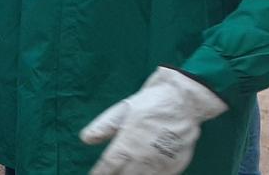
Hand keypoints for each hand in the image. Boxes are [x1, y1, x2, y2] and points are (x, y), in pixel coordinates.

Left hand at [81, 67, 227, 174]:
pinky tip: (144, 173)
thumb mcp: (122, 111)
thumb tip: (85, 139)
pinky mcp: (176, 165)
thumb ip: (103, 127)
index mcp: (127, 144)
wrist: (183, 101)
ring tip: (125, 174)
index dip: (99, 173)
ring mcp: (161, 163)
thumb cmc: (150, 103)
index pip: (108, 166)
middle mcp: (143, 157)